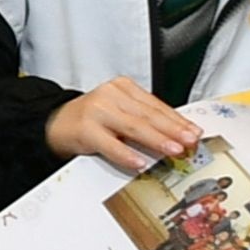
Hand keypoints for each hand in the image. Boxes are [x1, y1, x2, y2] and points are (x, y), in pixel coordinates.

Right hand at [47, 78, 201, 170]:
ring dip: (156, 140)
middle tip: (189, 141)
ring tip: (173, 150)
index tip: (194, 132)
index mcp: (123, 88)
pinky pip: (110, 144)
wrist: (55, 124)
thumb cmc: (92, 120)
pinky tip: (139, 162)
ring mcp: (97, 110)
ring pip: (133, 127)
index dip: (177, 120)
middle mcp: (111, 95)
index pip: (156, 105)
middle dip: (172, 130)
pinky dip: (126, 154)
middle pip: (148, 114)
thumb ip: (145, 119)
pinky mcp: (85, 129)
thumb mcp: (120, 112)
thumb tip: (178, 135)